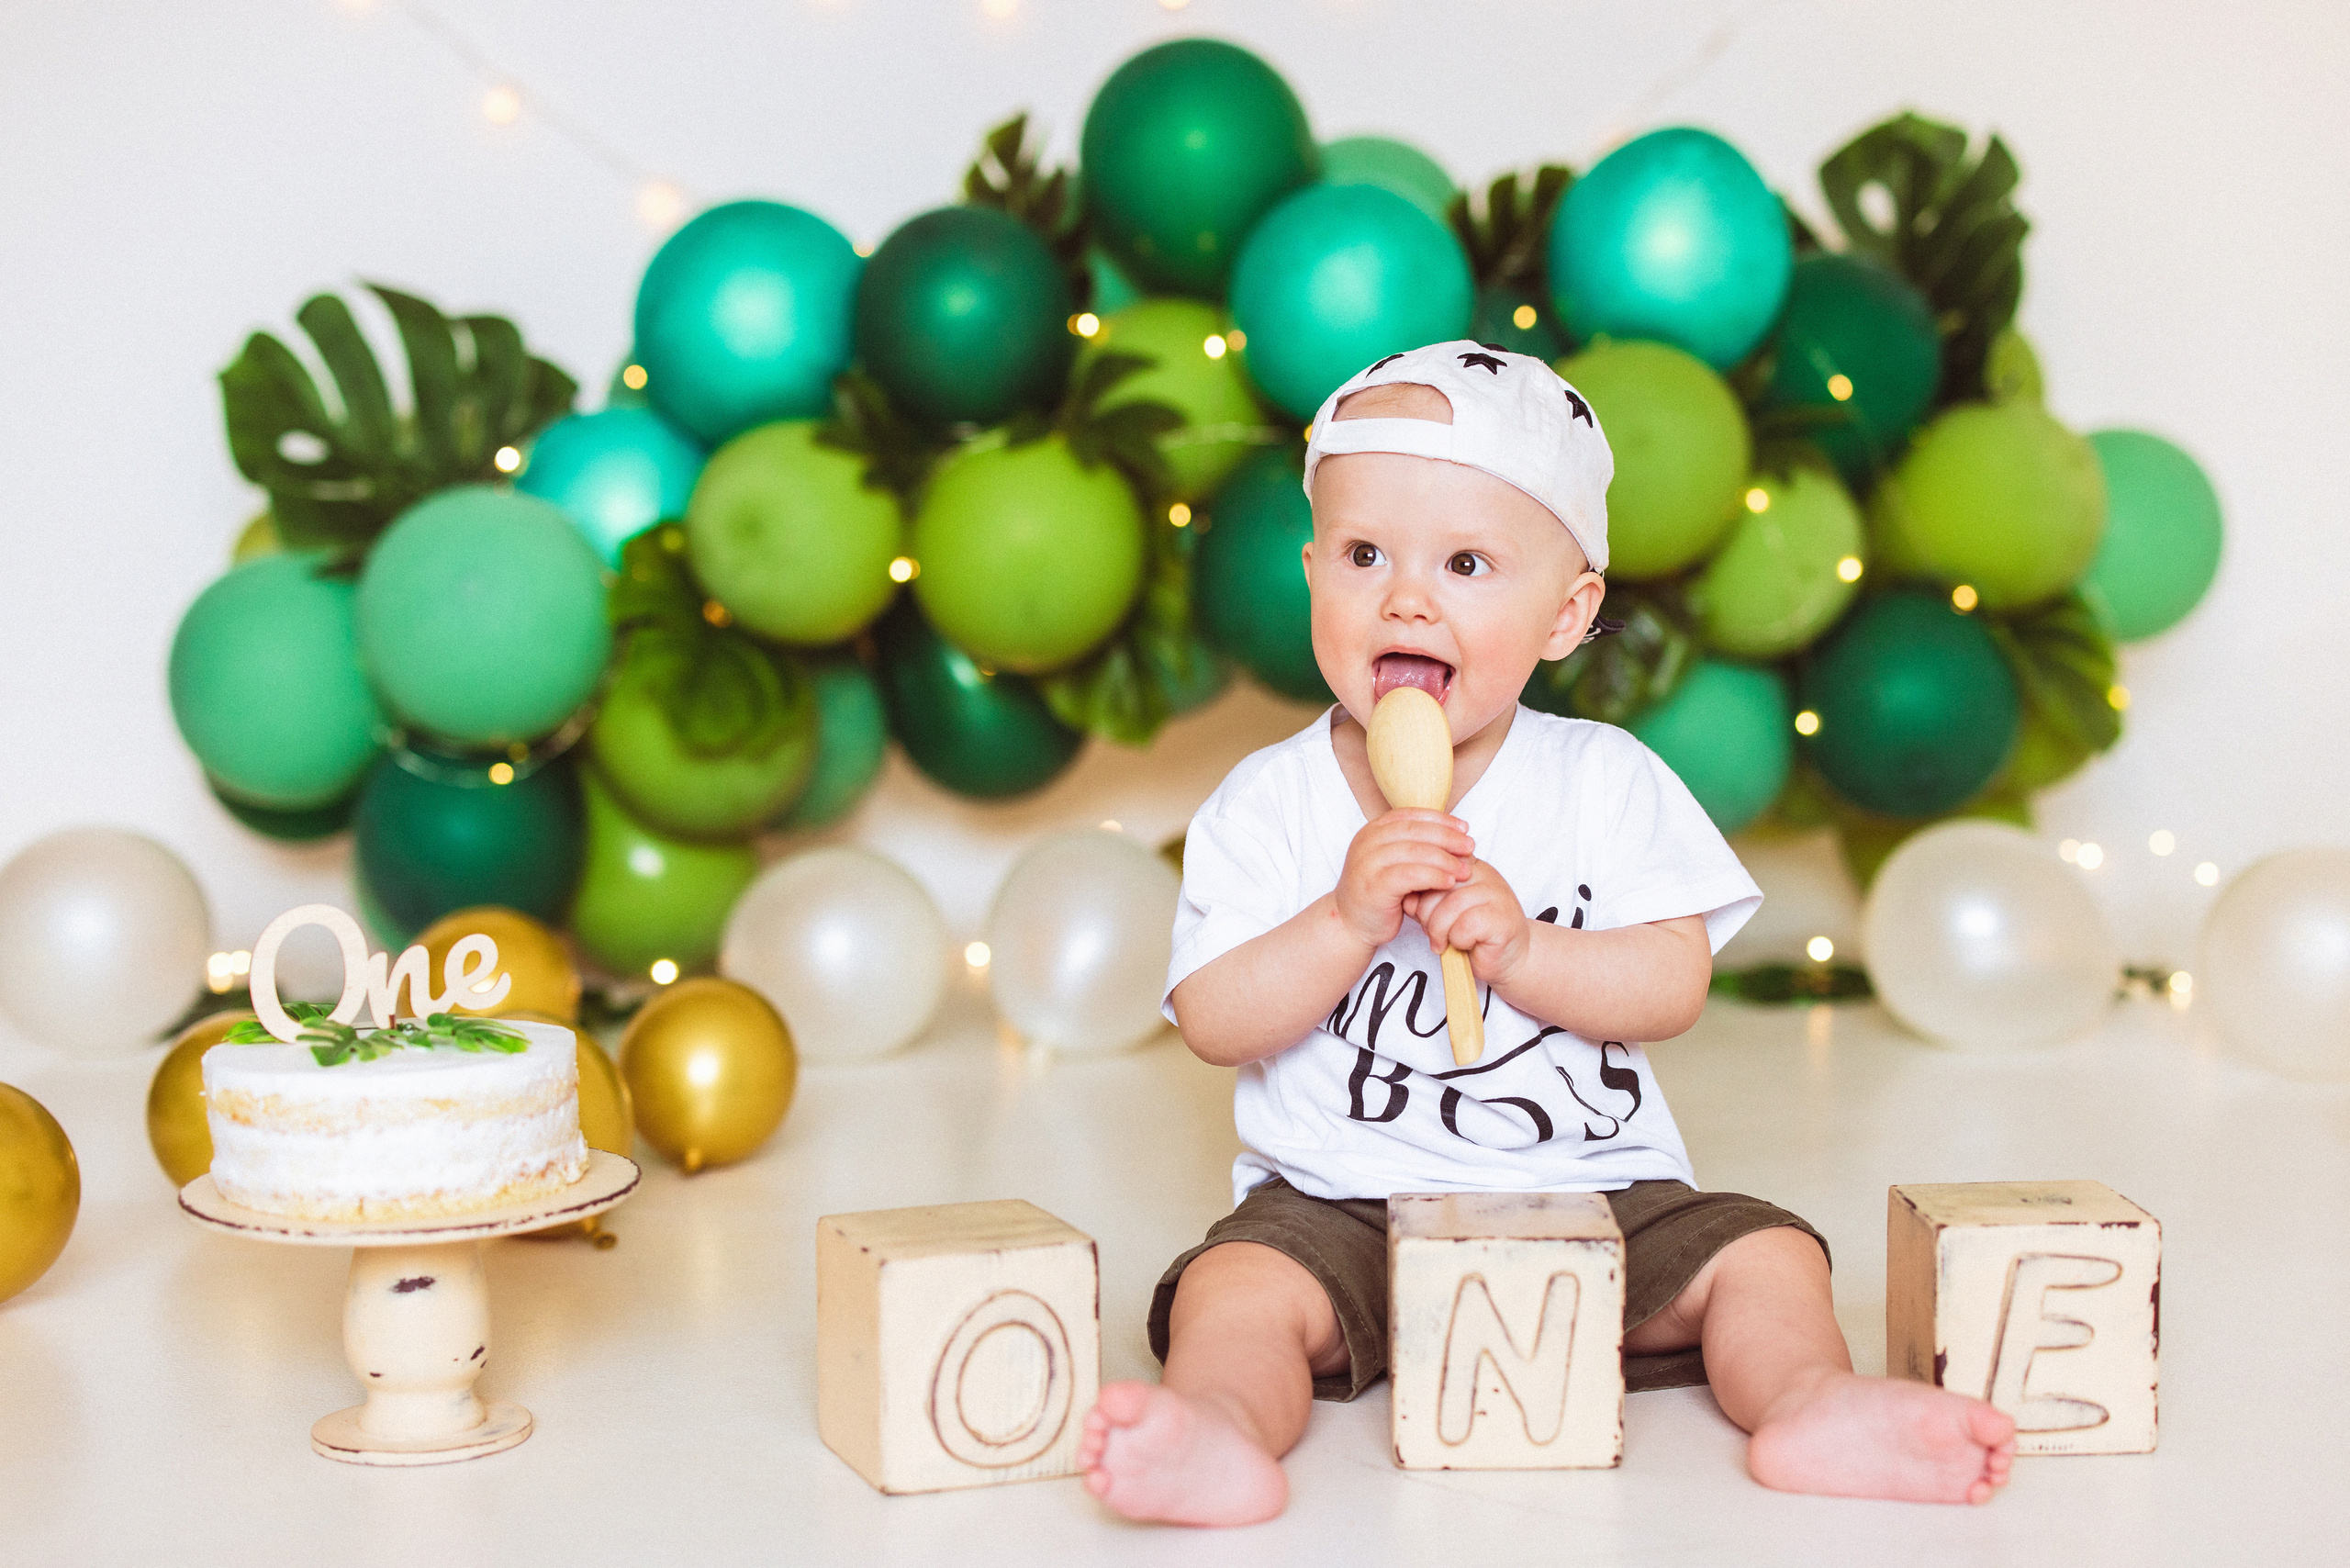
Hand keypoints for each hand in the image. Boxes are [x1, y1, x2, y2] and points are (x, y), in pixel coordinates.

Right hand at [1334, 809, 1473, 950]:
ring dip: (1444, 859)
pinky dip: (1433, 876)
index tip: (1464, 828)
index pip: (1411, 816)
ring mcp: (1368, 863)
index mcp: (1373, 830)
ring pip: (1414, 851)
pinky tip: (1449, 882)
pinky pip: (1410, 875)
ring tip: (1465, 868)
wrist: (1350, 924)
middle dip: (1447, 837)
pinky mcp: (1374, 885)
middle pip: (1415, 831)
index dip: (1440, 820)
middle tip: (1470, 846)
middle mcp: (1367, 842)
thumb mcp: (1393, 862)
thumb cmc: (1378, 893)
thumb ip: (1413, 846)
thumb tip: (1453, 835)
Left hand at [1412, 858, 1530, 988]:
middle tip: (1430, 930)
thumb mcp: (1440, 909)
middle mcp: (1485, 873)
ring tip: (1441, 941)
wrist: (1505, 958)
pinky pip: (1466, 925)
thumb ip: (1424, 897)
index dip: (1419, 885)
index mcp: (1468, 865)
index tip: (1414, 906)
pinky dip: (1458, 940)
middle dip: (1425, 912)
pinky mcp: (1503, 918)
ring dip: (1439, 930)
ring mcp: (1497, 894)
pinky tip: (1463, 945)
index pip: (1435, 861)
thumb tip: (1405, 894)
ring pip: (1451, 905)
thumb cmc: (1471, 933)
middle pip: (1438, 883)